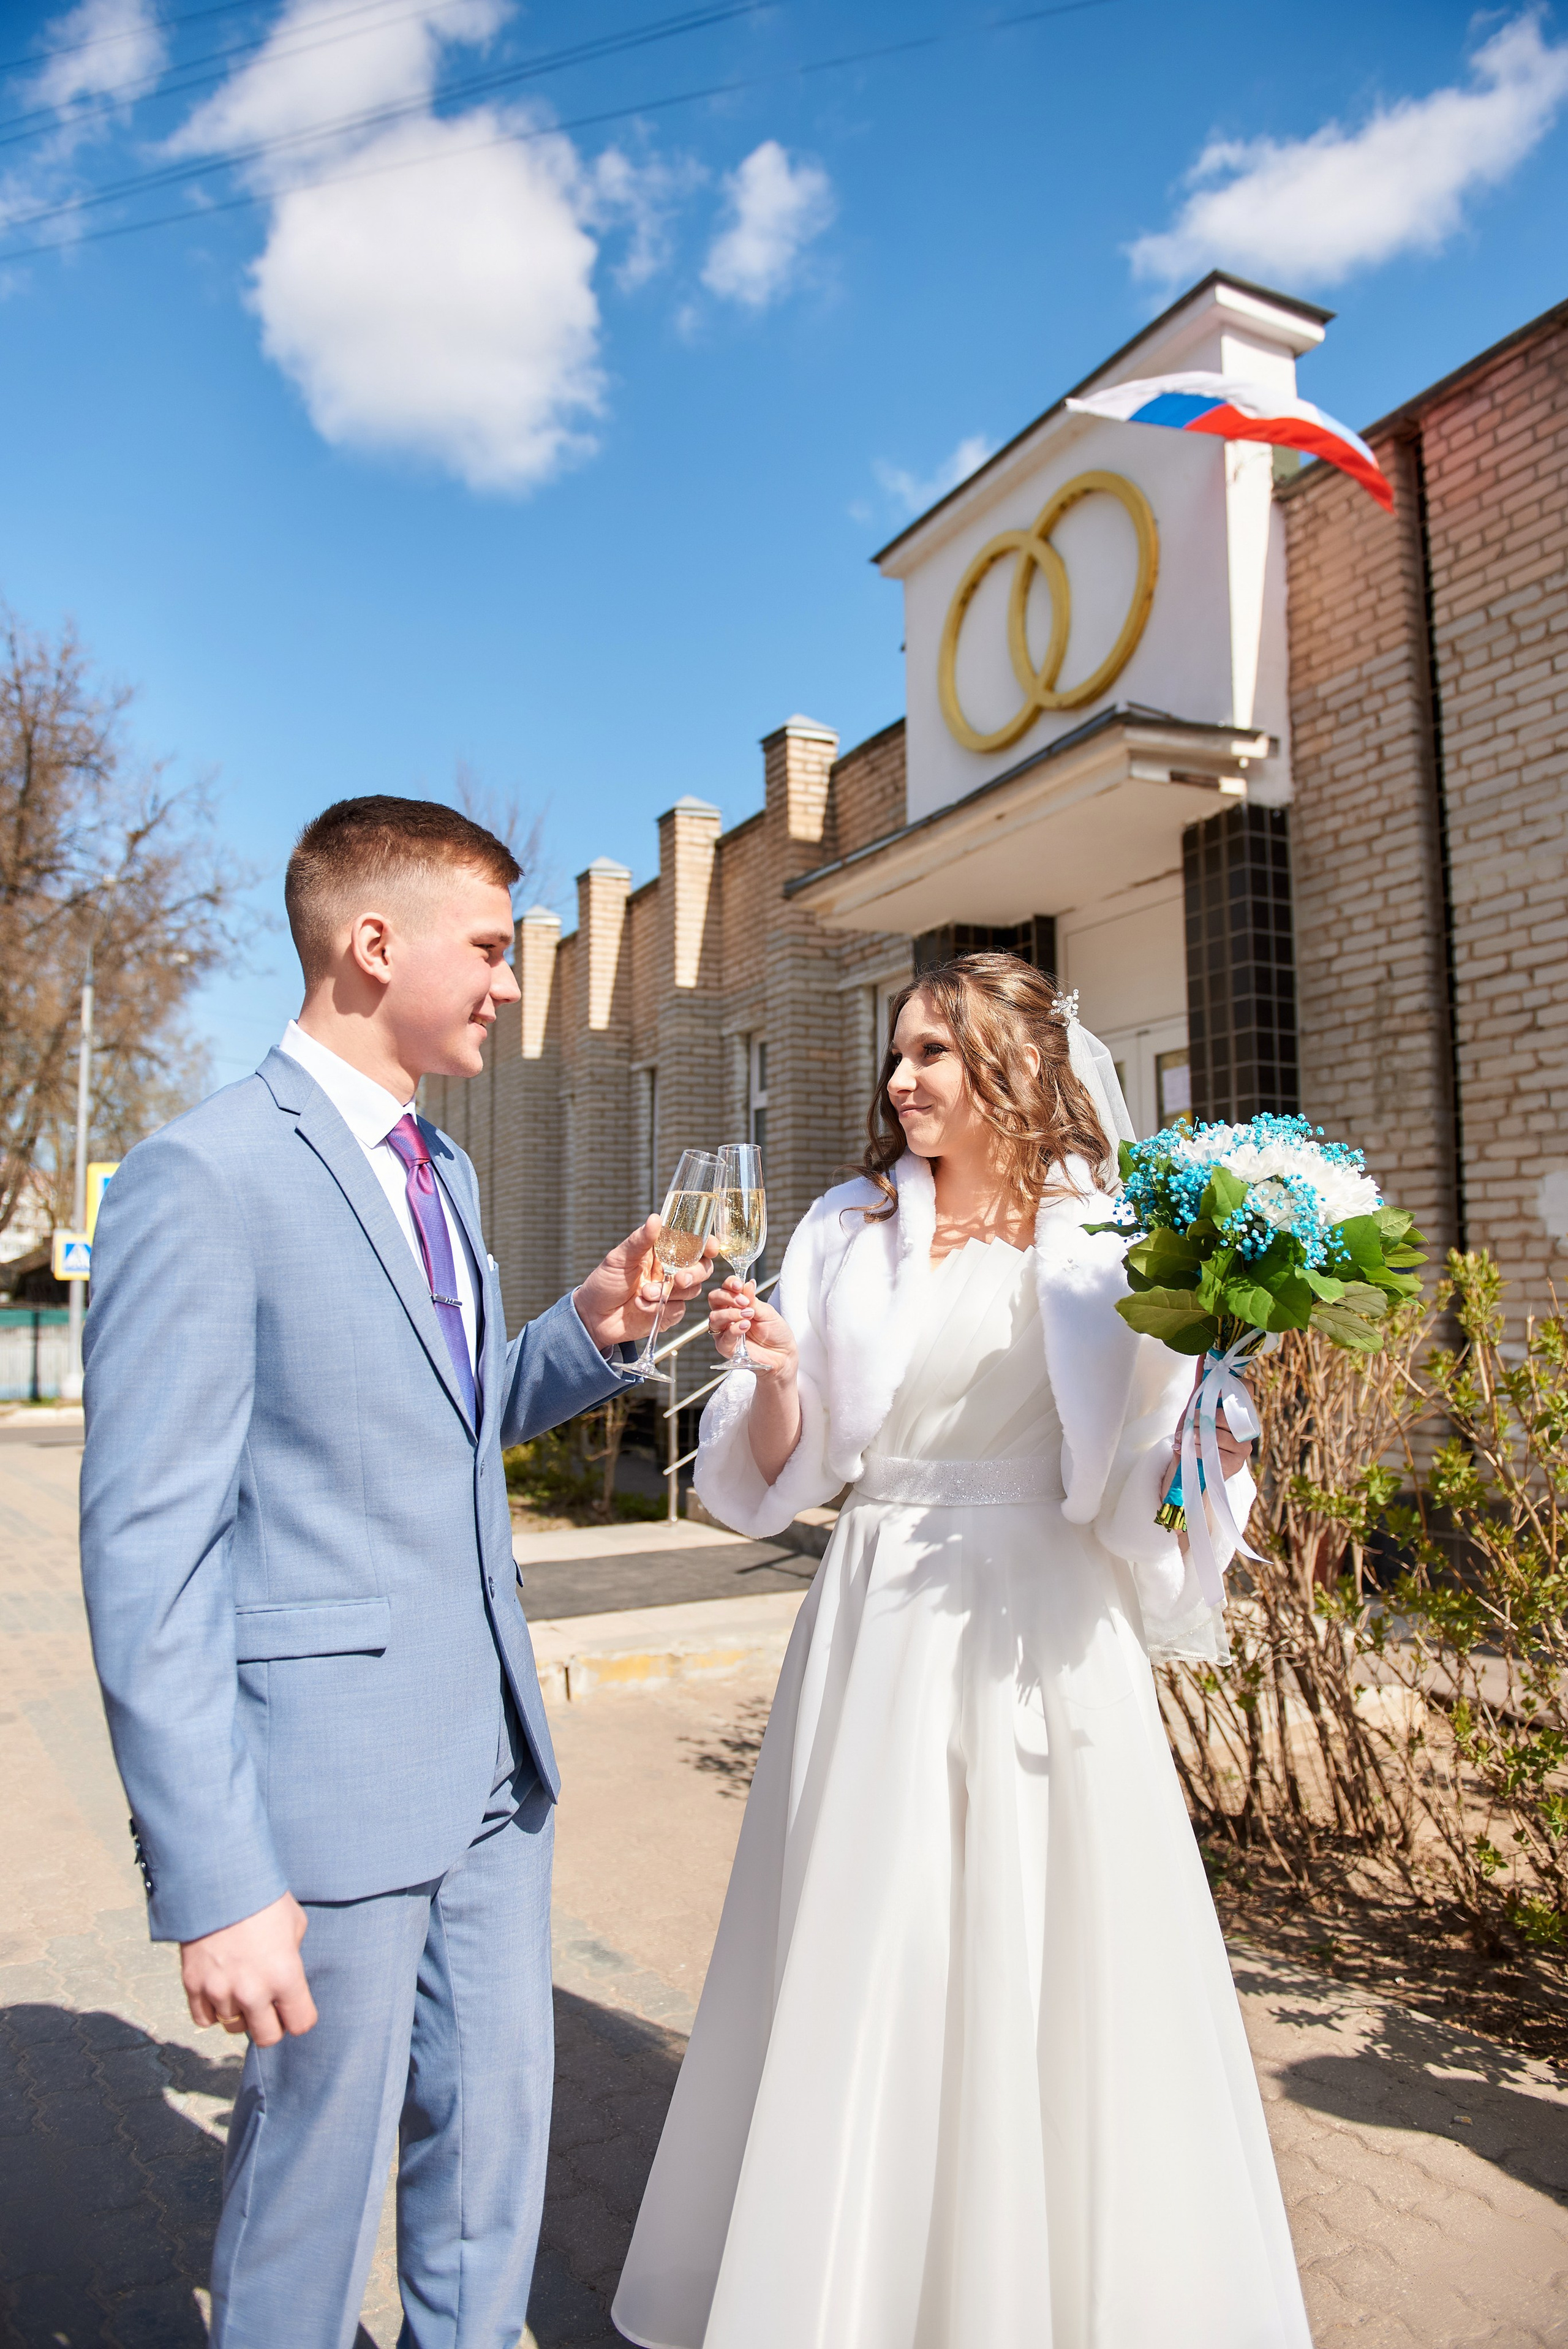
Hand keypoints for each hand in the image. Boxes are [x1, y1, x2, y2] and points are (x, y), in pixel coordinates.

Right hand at [181, 1891, 316, 2047]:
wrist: (217, 1878)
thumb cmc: (262, 1897)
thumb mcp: (294, 1924)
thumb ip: (292, 1957)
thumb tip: (286, 1978)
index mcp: (285, 1975)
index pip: (301, 2024)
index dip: (300, 2016)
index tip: (295, 2007)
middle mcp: (253, 1991)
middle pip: (267, 2037)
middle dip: (271, 2024)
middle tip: (269, 2005)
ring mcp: (220, 1991)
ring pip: (234, 2028)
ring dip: (241, 2014)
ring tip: (242, 1989)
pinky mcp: (193, 1986)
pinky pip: (204, 2020)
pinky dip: (213, 2011)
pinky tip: (219, 1992)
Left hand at [573, 1216, 718, 1350]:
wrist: (593, 1318)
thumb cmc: (604, 1282)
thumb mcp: (619, 1258)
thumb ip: (640, 1241)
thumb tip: (655, 1219)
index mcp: (662, 1252)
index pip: (694, 1244)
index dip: (707, 1245)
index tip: (710, 1247)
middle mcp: (671, 1271)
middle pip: (702, 1269)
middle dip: (694, 1273)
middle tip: (678, 1279)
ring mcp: (671, 1293)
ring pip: (692, 1290)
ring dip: (669, 1292)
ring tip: (643, 1294)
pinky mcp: (668, 1313)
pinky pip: (678, 1310)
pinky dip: (660, 1308)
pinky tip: (641, 1306)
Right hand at [709, 1277, 797, 1379]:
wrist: (782, 1354)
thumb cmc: (776, 1332)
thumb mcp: (767, 1312)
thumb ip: (753, 1300)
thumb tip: (747, 1283)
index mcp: (736, 1303)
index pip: (724, 1288)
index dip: (729, 1284)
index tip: (740, 1285)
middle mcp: (727, 1315)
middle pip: (714, 1299)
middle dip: (728, 1297)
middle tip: (745, 1303)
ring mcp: (724, 1331)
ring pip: (714, 1317)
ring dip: (731, 1313)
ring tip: (749, 1316)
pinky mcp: (726, 1347)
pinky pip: (723, 1337)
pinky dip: (734, 1329)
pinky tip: (745, 1326)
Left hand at [1160, 1363, 1252, 1498]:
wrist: (1189, 1464)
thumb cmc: (1196, 1432)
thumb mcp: (1196, 1406)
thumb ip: (1201, 1384)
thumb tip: (1202, 1355)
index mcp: (1240, 1410)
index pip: (1247, 1388)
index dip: (1233, 1385)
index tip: (1214, 1391)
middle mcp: (1246, 1427)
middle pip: (1226, 1414)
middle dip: (1202, 1416)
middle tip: (1190, 1420)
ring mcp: (1244, 1447)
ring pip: (1220, 1435)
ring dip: (1197, 1435)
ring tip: (1187, 1437)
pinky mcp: (1237, 1464)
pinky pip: (1217, 1454)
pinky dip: (1199, 1450)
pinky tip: (1192, 1449)